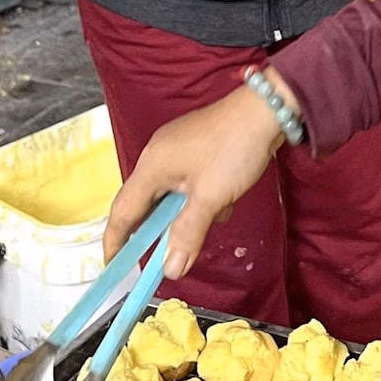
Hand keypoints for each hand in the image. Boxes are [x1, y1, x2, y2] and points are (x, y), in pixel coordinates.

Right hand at [106, 71, 293, 278]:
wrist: (267, 110)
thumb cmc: (235, 148)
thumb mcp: (211, 197)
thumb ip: (188, 235)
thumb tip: (171, 269)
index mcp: (151, 166)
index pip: (122, 212)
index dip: (116, 243)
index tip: (114, 267)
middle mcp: (157, 155)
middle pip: (148, 204)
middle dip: (165, 227)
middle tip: (176, 249)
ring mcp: (176, 148)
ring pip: (173, 195)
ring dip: (192, 211)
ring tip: (219, 209)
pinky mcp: (195, 146)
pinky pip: (189, 181)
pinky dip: (203, 195)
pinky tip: (227, 197)